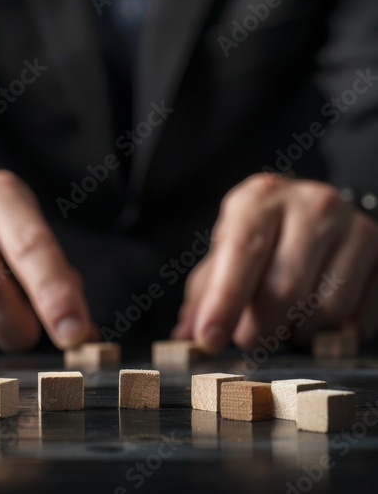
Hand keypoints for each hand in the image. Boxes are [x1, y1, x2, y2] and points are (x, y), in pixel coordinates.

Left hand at [173, 174, 377, 352]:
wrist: (312, 216)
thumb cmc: (258, 242)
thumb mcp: (224, 257)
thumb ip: (204, 297)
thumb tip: (184, 340)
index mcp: (260, 198)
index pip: (242, 253)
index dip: (224, 302)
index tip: (208, 340)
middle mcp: (311, 203)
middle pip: (284, 290)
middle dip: (258, 329)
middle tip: (248, 336)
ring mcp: (354, 226)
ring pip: (323, 310)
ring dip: (293, 334)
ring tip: (281, 321)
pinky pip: (355, 321)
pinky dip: (327, 336)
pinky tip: (311, 319)